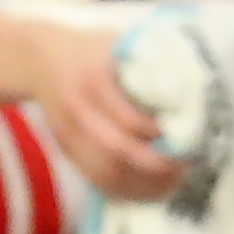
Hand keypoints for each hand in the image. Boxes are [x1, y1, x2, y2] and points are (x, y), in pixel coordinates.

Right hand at [29, 26, 182, 201]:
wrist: (40, 58)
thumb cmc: (92, 48)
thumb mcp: (119, 42)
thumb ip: (150, 58)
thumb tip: (194, 80)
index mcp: (93, 80)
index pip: (128, 120)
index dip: (158, 136)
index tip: (185, 136)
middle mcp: (77, 110)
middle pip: (116, 152)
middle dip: (155, 167)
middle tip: (185, 168)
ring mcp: (68, 134)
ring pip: (104, 173)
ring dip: (141, 185)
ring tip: (172, 184)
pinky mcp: (65, 150)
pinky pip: (95, 179)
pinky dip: (124, 191)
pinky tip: (148, 189)